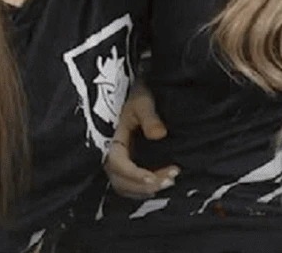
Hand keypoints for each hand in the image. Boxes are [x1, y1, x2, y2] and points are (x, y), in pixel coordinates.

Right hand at [107, 83, 179, 198]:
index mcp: (111, 140)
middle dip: (143, 186)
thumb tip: (159, 134)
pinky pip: (131, 184)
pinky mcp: (129, 163)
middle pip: (120, 181)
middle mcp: (112, 154)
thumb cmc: (138, 95)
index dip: (133, 174)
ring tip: (170, 181)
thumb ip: (150, 117)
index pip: (117, 164)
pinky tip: (163, 182)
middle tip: (169, 181)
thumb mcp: (143, 101)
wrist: (139, 92)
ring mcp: (120, 160)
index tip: (151, 178)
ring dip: (146, 189)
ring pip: (126, 186)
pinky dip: (145, 188)